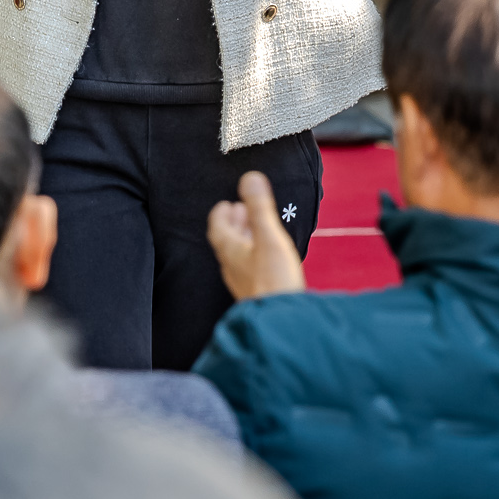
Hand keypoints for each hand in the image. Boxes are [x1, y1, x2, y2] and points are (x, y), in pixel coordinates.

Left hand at [207, 170, 308, 299]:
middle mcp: (232, 266)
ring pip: (238, 254)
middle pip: (227, 240)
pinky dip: (253, 252)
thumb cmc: (273, 279)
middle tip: (239, 210)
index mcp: (230, 251)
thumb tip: (250, 178)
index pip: (217, 228)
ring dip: (243, 237)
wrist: (281, 320)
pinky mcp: (257, 291)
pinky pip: (249, 266)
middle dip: (233, 223)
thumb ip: (259, 208)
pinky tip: (265, 255)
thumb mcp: (268, 237)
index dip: (220, 214)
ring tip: (253, 228)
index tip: (225, 204)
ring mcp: (244, 281)